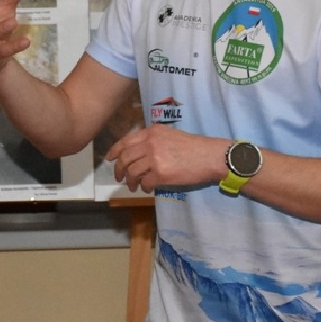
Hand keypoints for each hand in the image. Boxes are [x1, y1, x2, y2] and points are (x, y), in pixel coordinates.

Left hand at [106, 125, 223, 193]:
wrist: (211, 156)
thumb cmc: (195, 147)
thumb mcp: (171, 136)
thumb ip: (154, 141)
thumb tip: (140, 155)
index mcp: (152, 132)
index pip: (126, 141)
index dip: (115, 151)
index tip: (110, 159)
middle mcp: (150, 143)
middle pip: (125, 157)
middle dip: (119, 169)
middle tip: (119, 177)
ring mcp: (154, 158)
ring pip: (132, 172)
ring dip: (130, 181)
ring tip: (134, 186)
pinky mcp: (160, 173)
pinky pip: (144, 182)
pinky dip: (144, 187)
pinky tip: (147, 189)